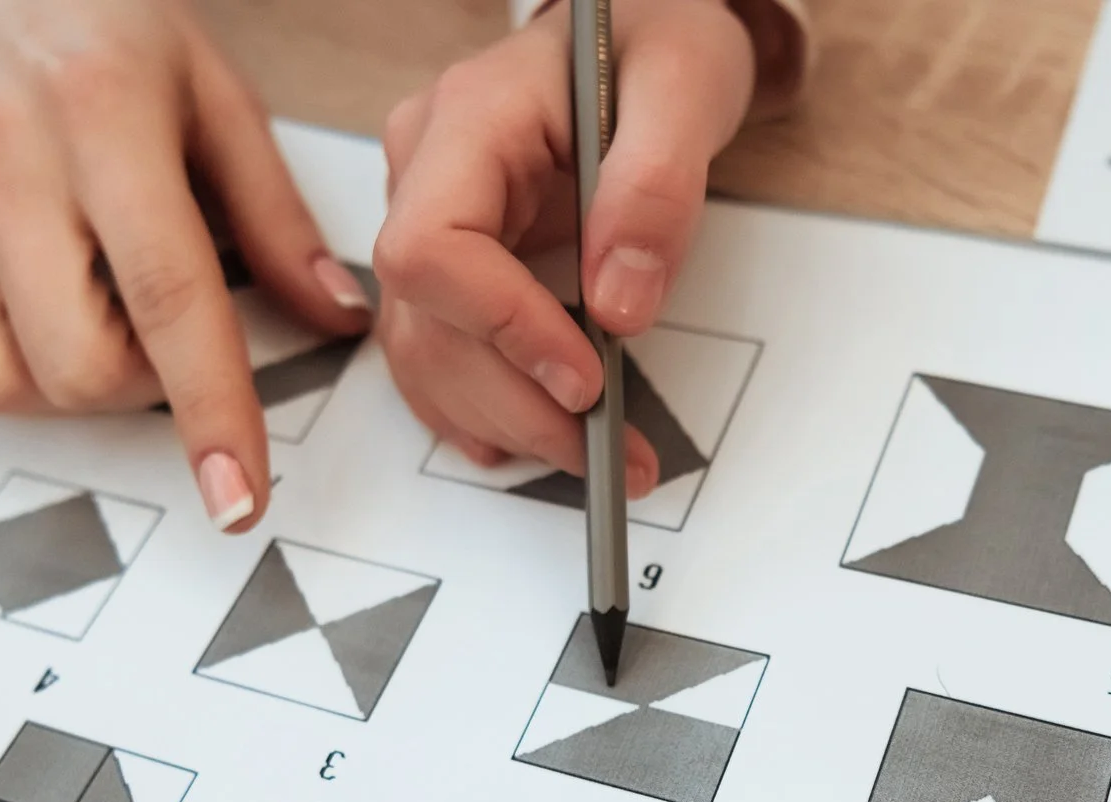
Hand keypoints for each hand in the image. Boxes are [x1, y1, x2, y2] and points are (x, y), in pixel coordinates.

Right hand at [0, 0, 371, 531]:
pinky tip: (36, 320)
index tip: (238, 495)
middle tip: (171, 340)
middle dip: (142, 391)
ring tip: (103, 321)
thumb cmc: (107, 17)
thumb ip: (276, 216)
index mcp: (99, 118)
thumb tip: (334, 318)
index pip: (168, 299)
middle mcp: (0, 164)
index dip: (212, 410)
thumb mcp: (219, 93)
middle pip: (73, 364)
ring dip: (67, 389)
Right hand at [374, 0, 754, 486]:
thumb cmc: (658, 41)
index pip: (433, 248)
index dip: (500, 328)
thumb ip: (654, 187)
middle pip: (426, 320)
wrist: (644, 36)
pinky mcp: (451, 261)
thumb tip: (621, 305)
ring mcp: (429, 217)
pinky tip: (530, 436)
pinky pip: (439, 350)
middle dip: (515, 401)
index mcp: (468, 119)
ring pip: (424, 352)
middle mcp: (427, 170)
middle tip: (607, 447)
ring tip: (591, 452)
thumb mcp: (685, 84)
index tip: (583, 378)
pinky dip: (482, 406)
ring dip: (502, 419)